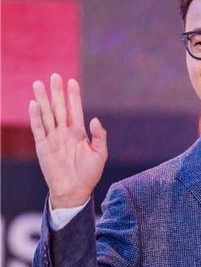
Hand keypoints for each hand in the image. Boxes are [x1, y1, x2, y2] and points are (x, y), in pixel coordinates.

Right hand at [29, 73, 107, 207]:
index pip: (75, 109)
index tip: (71, 81)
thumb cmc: (89, 174)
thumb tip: (95, 119)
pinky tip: (34, 104)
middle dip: (57, 92)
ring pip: (47, 115)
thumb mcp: (100, 154)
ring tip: (38, 84)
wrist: (75, 191)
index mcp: (79, 132)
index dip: (73, 96)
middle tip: (54, 75)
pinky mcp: (43, 147)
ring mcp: (53, 138)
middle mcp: (64, 132)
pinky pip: (38, 129)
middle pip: (59, 108)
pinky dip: (36, 117)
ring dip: (43, 100)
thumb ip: (99, 136)